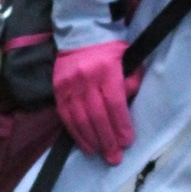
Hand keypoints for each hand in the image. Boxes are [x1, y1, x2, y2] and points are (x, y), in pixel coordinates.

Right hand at [52, 39, 141, 164]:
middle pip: (98, 115)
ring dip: (92, 140)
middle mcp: (86, 78)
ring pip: (81, 119)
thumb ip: (132, 81)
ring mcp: (69, 85)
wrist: (80, 34)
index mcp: (107, 69)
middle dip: (108, 139)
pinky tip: (87, 146)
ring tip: (101, 154)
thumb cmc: (109, 50)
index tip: (127, 142)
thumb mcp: (128, 58)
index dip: (120, 125)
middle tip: (115, 157)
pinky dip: (77, 135)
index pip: (114, 103)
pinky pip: (67, 117)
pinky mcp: (58, 90)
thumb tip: (130, 104)